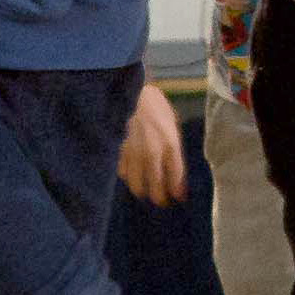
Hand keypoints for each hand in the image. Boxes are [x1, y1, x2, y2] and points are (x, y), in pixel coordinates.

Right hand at [118, 83, 186, 205]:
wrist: (129, 92)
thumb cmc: (154, 105)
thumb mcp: (171, 123)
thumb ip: (174, 147)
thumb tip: (174, 167)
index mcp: (170, 143)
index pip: (175, 176)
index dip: (177, 190)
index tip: (178, 199)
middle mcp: (152, 152)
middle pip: (156, 184)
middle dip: (159, 196)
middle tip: (161, 202)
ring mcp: (133, 153)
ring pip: (136, 182)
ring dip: (141, 190)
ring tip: (144, 193)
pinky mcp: (117, 151)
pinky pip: (121, 172)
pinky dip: (126, 177)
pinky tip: (129, 178)